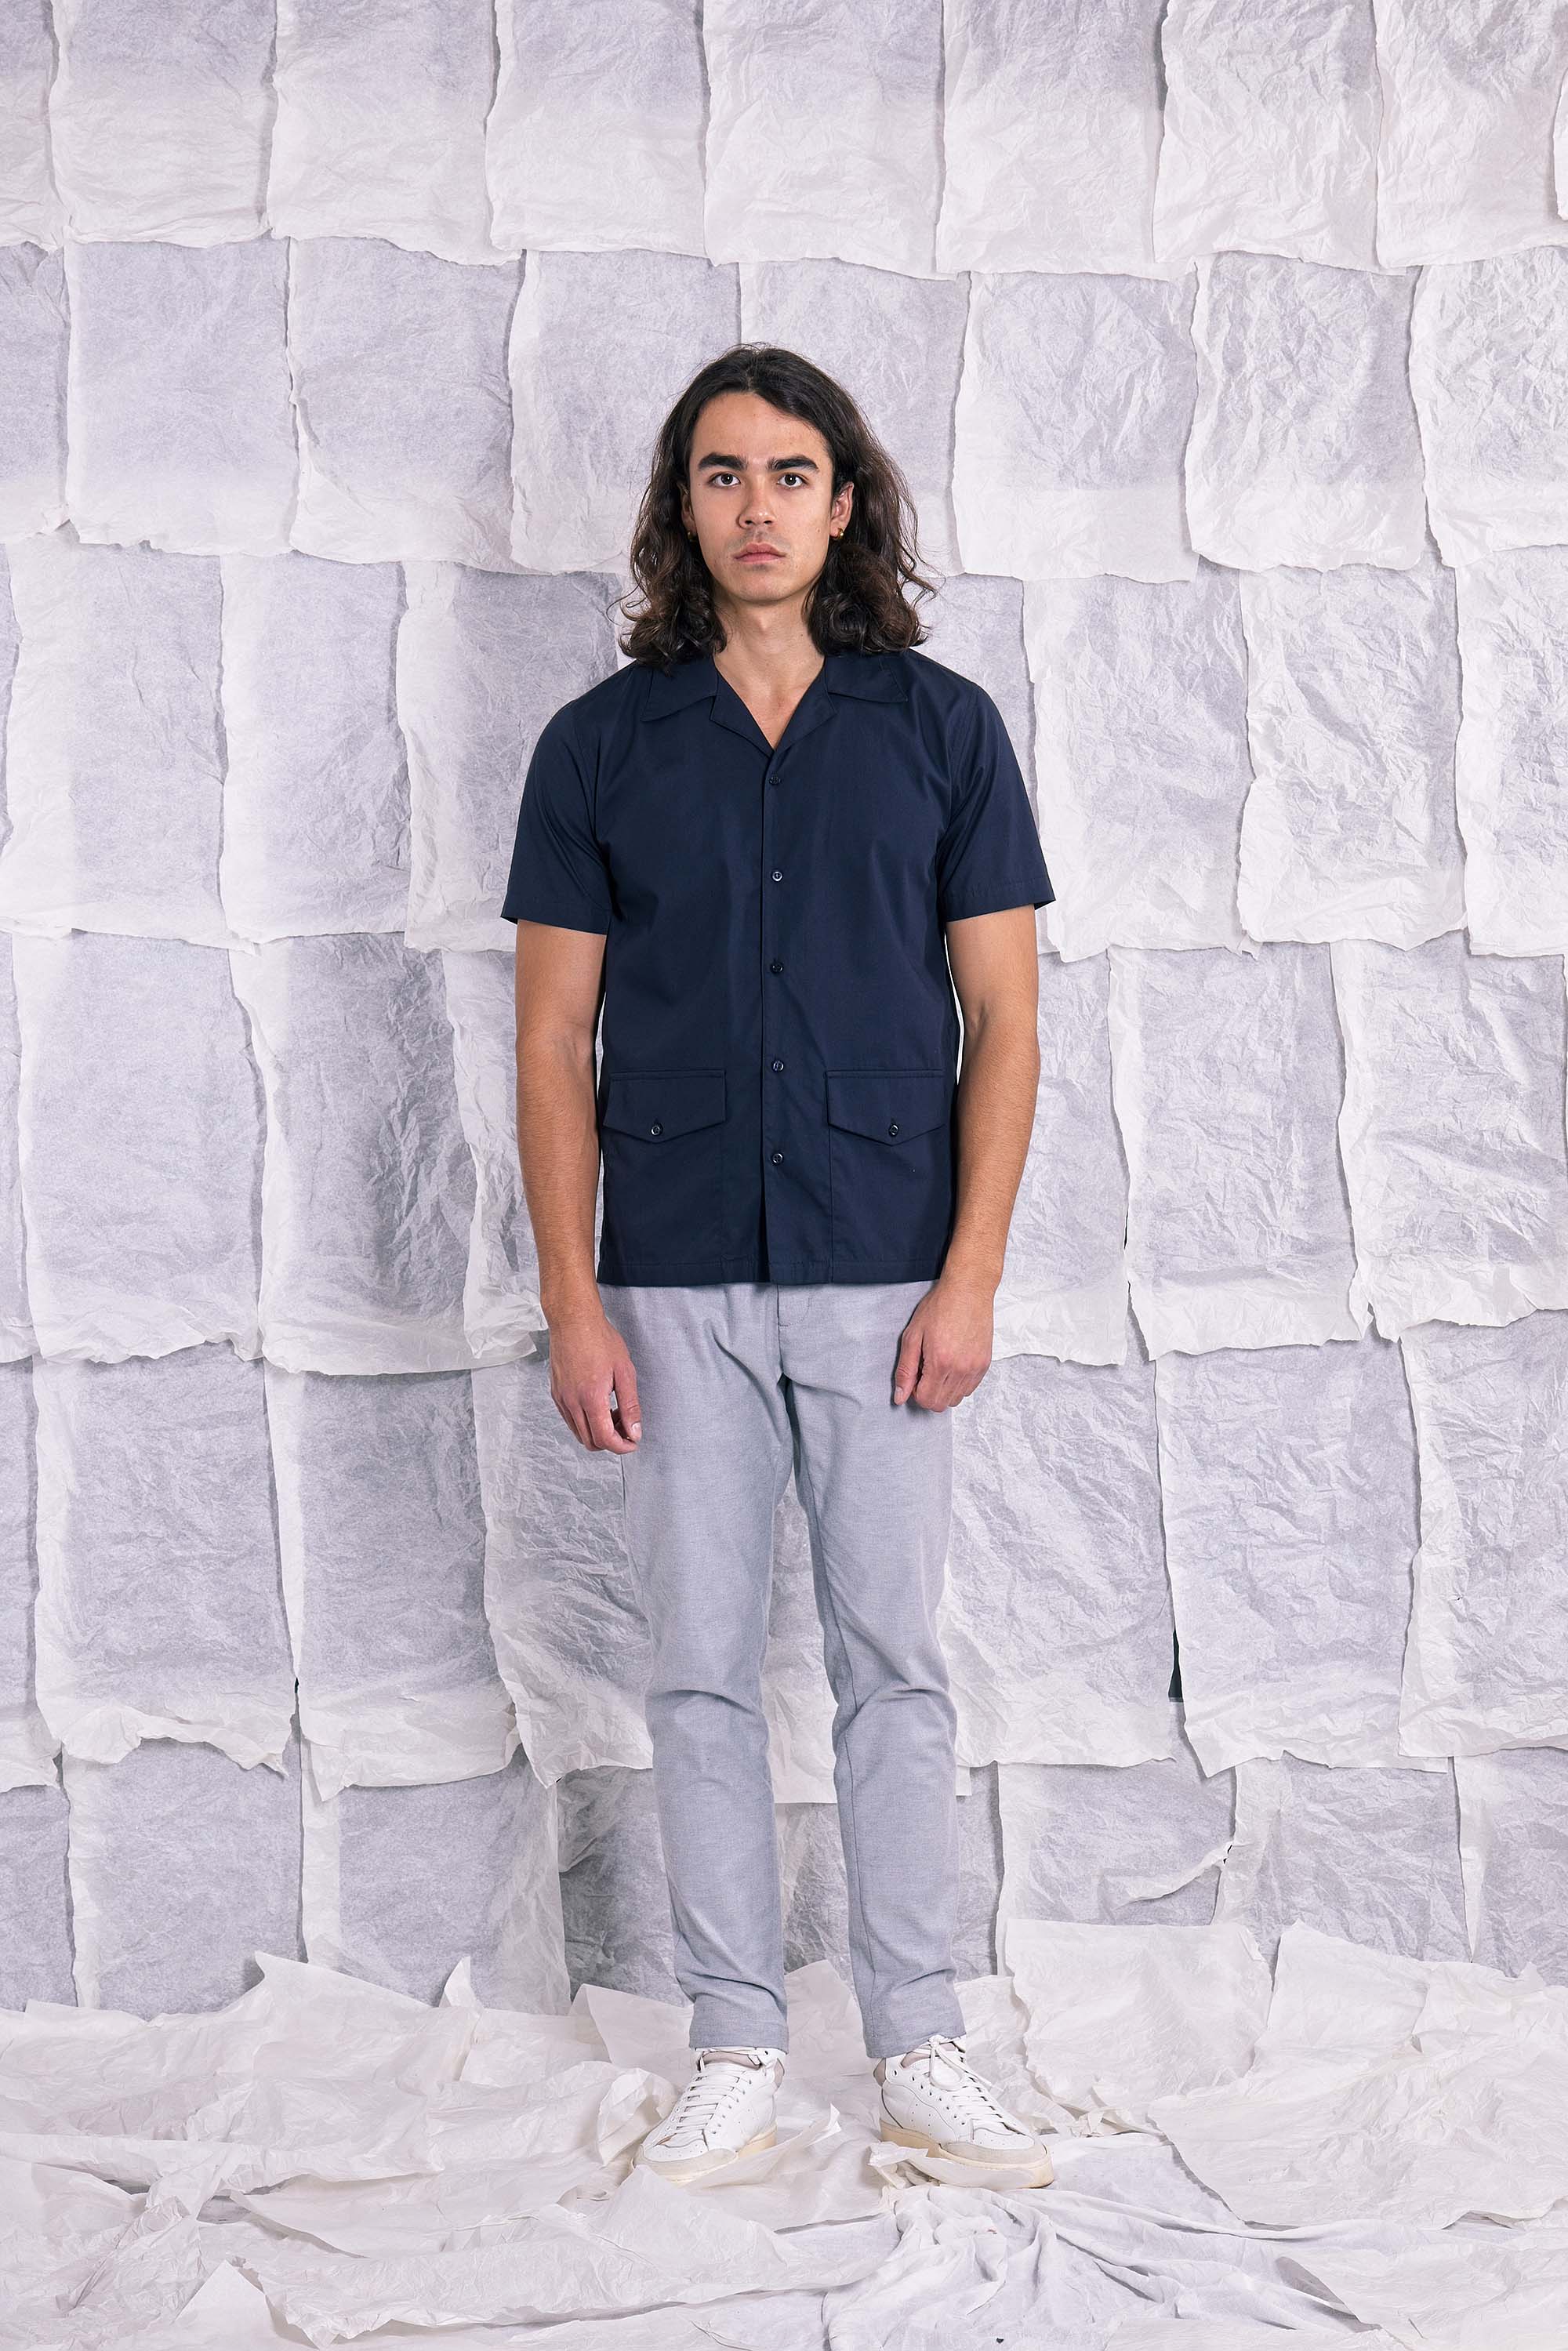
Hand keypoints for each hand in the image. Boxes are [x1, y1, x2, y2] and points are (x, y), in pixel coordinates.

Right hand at [548, 1309, 641, 1451]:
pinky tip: (598, 1405)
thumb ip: (630, 1406)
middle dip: (611, 1441)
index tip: (632, 1442)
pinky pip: (570, 1420)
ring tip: (612, 1412)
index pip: (604, 1439)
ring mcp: (561, 1399)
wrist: (573, 1320)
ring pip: (579, 1433)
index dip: (621, 1447)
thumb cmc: (599, 1339)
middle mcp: (572, 1402)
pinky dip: (586, 1422)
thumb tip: (634, 1431)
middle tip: (625, 1426)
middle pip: (590, 1442)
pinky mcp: (556, 1393)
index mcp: (591, 1398)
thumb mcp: (624, 1372)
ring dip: (598, 1431)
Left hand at [891, 1273, 994, 1411]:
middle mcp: (961, 1369)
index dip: (915, 1392)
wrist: (968, 1291)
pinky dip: (958, 1383)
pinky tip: (953, 1363)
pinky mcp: (985, 1364)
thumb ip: (905, 1370)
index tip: (916, 1375)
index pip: (926, 1401)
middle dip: (928, 1393)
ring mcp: (975, 1368)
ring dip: (944, 1389)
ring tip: (940, 1365)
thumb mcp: (912, 1336)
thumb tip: (900, 1397)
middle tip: (925, 1371)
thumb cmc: (940, 1307)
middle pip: (941, 1404)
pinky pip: (970, 1389)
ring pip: (956, 1399)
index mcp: (940, 1362)